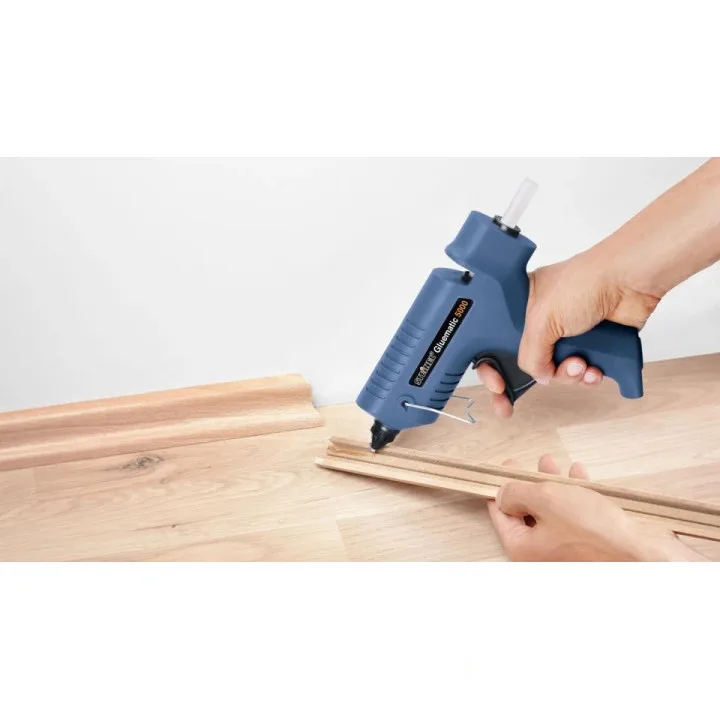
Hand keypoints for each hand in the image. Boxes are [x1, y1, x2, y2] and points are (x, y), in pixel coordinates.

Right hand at [477, 250, 659, 417]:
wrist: (630, 281)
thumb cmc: (584, 283)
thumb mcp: (541, 321)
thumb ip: (530, 356)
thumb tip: (539, 377)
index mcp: (524, 307)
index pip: (501, 342)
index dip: (496, 367)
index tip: (498, 387)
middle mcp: (546, 321)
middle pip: (533, 361)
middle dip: (542, 374)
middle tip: (541, 382)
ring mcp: (571, 332)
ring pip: (560, 370)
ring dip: (570, 376)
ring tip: (581, 365)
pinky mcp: (596, 343)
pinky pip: (585, 371)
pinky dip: (590, 376)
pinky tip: (595, 369)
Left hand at [487, 455, 706, 560]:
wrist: (644, 553)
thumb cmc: (594, 529)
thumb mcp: (546, 498)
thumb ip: (517, 492)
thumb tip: (502, 493)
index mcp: (522, 547)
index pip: (500, 514)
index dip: (499, 487)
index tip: (502, 468)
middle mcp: (541, 554)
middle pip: (527, 511)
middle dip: (529, 482)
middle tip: (527, 463)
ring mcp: (566, 550)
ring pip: (552, 510)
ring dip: (552, 483)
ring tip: (552, 462)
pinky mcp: (589, 545)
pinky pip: (574, 515)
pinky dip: (574, 493)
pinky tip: (579, 474)